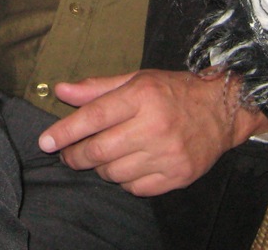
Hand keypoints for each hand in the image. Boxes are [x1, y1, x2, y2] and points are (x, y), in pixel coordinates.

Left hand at [38, 69, 267, 196]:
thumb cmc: (173, 91)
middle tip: (69, 153)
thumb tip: (60, 90)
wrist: (221, 110)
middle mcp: (154, 126)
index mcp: (142, 96)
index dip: (65, 131)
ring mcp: (168, 154)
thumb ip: (97, 88)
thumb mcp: (136, 80)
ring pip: (114, 173)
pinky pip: (135, 188)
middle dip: (76, 155)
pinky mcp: (178, 176)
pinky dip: (125, 180)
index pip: (94, 116)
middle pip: (99, 150)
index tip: (45, 142)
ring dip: (101, 168)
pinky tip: (128, 165)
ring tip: (105, 155)